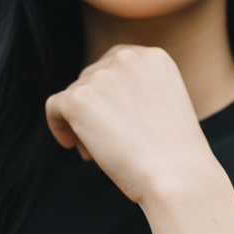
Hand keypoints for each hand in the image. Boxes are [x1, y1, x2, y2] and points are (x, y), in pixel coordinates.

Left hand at [44, 44, 223, 205]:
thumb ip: (135, 93)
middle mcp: (127, 58)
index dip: (109, 94)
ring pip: (74, 95)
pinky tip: (73, 146)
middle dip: (95, 110)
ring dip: (81, 123)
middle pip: (91, 78)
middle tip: (108, 144)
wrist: (178, 177)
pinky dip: (59, 127)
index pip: (115, 65)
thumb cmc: (176, 155)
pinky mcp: (79, 99)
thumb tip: (98, 100)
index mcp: (153, 57)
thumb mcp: (164, 108)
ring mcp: (101, 76)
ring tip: (100, 153)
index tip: (115, 121)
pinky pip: (54, 108)